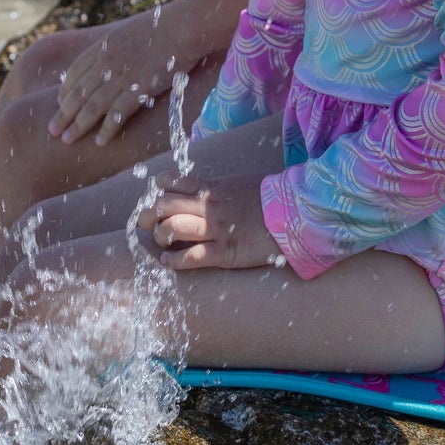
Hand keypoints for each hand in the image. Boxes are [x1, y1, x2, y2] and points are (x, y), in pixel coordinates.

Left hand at [49, 16, 191, 146]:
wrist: (183, 26)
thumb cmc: (163, 27)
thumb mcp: (130, 31)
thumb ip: (118, 46)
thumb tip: (118, 54)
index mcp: (103, 47)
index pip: (75, 72)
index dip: (65, 90)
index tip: (59, 104)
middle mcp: (107, 63)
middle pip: (77, 92)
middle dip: (62, 113)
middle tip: (52, 130)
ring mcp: (122, 76)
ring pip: (92, 106)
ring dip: (77, 125)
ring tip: (66, 140)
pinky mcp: (139, 88)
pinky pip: (117, 113)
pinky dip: (107, 128)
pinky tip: (100, 141)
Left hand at [137, 173, 285, 270]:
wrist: (296, 214)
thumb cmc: (270, 197)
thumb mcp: (238, 183)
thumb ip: (217, 187)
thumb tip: (201, 189)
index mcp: (211, 188)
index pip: (170, 183)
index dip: (157, 191)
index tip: (156, 198)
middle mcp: (208, 207)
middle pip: (163, 206)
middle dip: (149, 215)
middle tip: (149, 223)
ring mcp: (216, 230)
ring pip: (172, 230)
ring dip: (161, 237)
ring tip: (163, 242)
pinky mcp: (225, 253)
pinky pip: (191, 258)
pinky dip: (175, 261)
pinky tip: (169, 261)